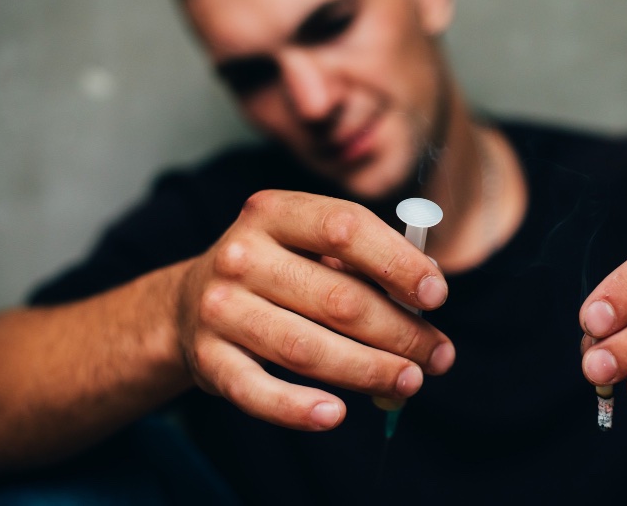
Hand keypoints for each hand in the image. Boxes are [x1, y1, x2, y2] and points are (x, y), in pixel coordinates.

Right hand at [174, 190, 455, 431]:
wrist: (189, 302)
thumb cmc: (278, 270)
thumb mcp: (311, 246)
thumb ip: (366, 259)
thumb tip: (428, 284)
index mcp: (274, 212)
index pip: (344, 228)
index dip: (397, 262)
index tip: (436, 294)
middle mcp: (242, 256)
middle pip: (337, 298)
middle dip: (399, 331)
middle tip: (438, 355)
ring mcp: (219, 308)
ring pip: (306, 348)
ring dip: (367, 370)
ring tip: (409, 382)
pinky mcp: (207, 360)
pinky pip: (256, 392)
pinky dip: (296, 409)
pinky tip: (336, 415)